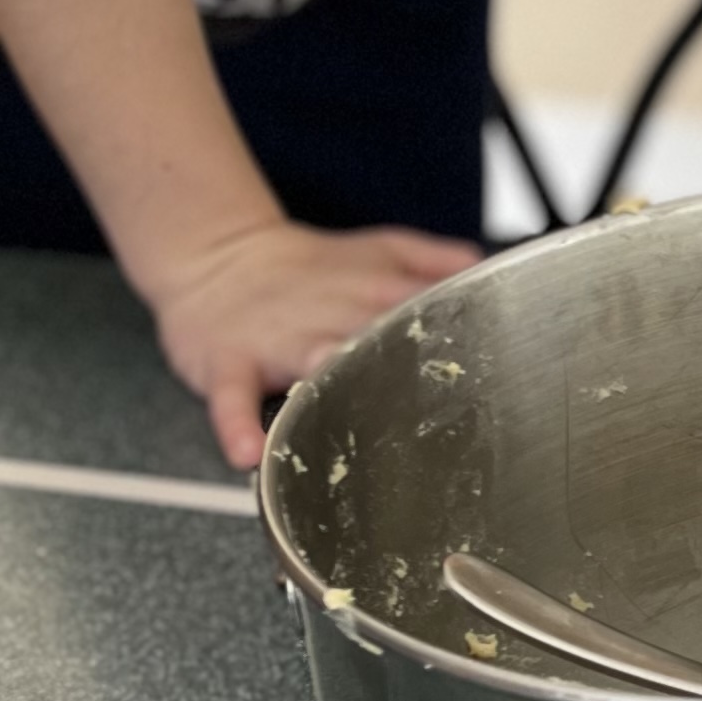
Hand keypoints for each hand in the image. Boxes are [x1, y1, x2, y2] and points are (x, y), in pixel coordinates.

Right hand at [150, 217, 478, 467]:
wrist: (217, 257)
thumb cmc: (307, 271)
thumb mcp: (379, 249)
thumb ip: (435, 260)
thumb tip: (484, 267)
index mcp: (372, 289)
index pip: (423, 310)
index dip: (453, 334)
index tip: (484, 362)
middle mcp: (329, 312)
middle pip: (374, 336)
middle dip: (400, 362)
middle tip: (428, 396)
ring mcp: (277, 339)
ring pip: (308, 359)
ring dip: (330, 377)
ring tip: (346, 406)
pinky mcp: (228, 362)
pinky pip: (230, 397)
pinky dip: (235, 424)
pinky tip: (249, 450)